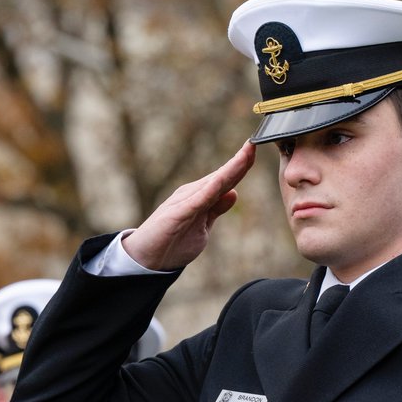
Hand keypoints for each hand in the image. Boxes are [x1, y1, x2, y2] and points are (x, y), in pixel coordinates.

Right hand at [122, 142, 255, 269]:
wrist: (145, 259)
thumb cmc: (172, 242)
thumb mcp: (202, 225)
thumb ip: (216, 209)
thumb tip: (233, 193)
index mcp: (200, 197)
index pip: (225, 179)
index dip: (241, 165)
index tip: (256, 150)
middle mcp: (193, 194)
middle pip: (222, 176)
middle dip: (239, 161)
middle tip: (255, 143)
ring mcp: (184, 202)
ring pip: (212, 183)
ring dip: (230, 169)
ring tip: (245, 155)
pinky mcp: (176, 214)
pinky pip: (197, 201)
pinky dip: (210, 190)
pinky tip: (222, 181)